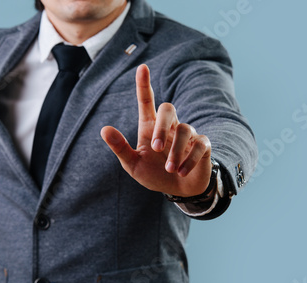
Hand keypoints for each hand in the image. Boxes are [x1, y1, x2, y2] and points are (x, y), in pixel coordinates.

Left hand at [101, 64, 212, 197]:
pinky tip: (181, 172)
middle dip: (161, 127)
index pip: (146, 101)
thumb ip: (120, 148)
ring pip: (184, 129)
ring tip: (170, 169)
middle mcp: (169, 126)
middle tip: (156, 148)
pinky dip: (190, 159)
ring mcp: (187, 135)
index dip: (144, 84)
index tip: (142, 67)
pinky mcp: (203, 146)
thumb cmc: (154, 174)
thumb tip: (104, 130)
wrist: (179, 191)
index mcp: (150, 127)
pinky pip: (200, 144)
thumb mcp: (133, 165)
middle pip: (168, 108)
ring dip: (175, 151)